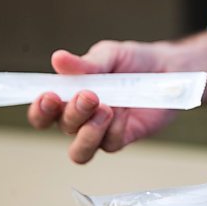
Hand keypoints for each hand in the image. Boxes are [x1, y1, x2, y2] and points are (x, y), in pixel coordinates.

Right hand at [27, 40, 177, 163]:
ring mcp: (101, 131)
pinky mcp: (122, 138)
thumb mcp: (109, 55)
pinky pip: (111, 144)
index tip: (48, 97)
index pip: (43, 112)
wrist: (167, 69)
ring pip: (80, 149)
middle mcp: (80, 118)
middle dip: (72, 113)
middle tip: (89, 95)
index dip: (40, 110)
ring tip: (106, 109)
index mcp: (69, 96)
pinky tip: (125, 112)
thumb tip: (58, 59)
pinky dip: (115, 129)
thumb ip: (85, 63)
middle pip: (63, 128)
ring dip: (88, 132)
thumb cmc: (132, 61)